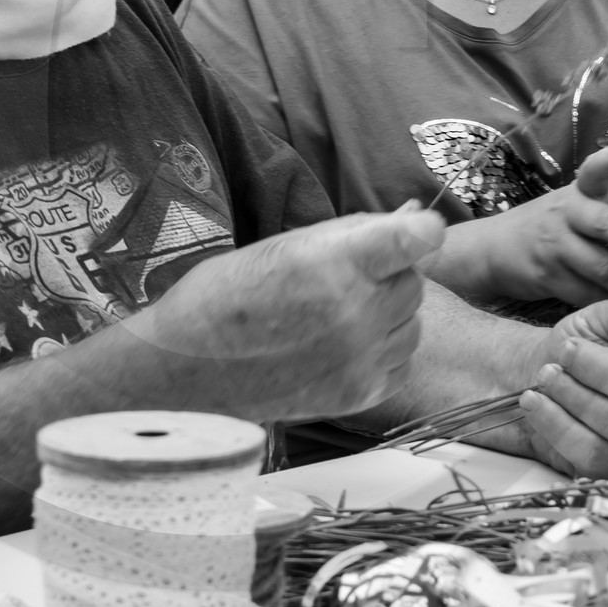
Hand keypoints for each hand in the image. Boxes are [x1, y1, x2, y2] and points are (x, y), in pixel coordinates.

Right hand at [131, 207, 446, 424]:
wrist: (186, 367)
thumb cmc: (227, 294)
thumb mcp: (287, 244)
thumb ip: (356, 231)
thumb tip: (414, 213)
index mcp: (335, 263)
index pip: (420, 237)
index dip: (420, 229)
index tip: (412, 231)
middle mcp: (354, 312)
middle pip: (415, 281)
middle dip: (391, 274)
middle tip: (347, 278)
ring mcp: (359, 358)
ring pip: (413, 324)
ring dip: (390, 313)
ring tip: (341, 313)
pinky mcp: (357, 393)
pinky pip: (400, 362)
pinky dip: (382, 351)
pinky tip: (343, 344)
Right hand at [438, 145, 607, 306]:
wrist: (490, 250)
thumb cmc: (547, 227)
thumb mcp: (571, 206)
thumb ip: (607, 210)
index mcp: (577, 192)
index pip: (595, 168)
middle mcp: (565, 213)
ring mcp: (553, 245)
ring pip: (604, 267)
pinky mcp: (546, 275)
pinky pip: (587, 293)